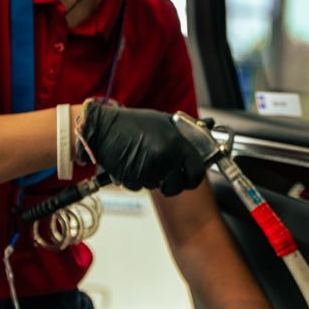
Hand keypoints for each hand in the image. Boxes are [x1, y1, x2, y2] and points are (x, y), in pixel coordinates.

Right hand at [77, 103, 205, 195]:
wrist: (103, 128)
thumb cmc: (132, 123)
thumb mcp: (164, 121)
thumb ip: (184, 132)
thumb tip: (205, 130)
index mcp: (177, 144)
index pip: (197, 172)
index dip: (193, 177)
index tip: (188, 177)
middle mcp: (166, 159)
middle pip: (177, 186)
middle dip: (171, 183)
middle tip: (163, 173)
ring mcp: (149, 171)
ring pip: (157, 186)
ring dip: (152, 179)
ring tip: (142, 160)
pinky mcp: (133, 180)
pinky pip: (140, 187)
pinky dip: (136, 180)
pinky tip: (131, 164)